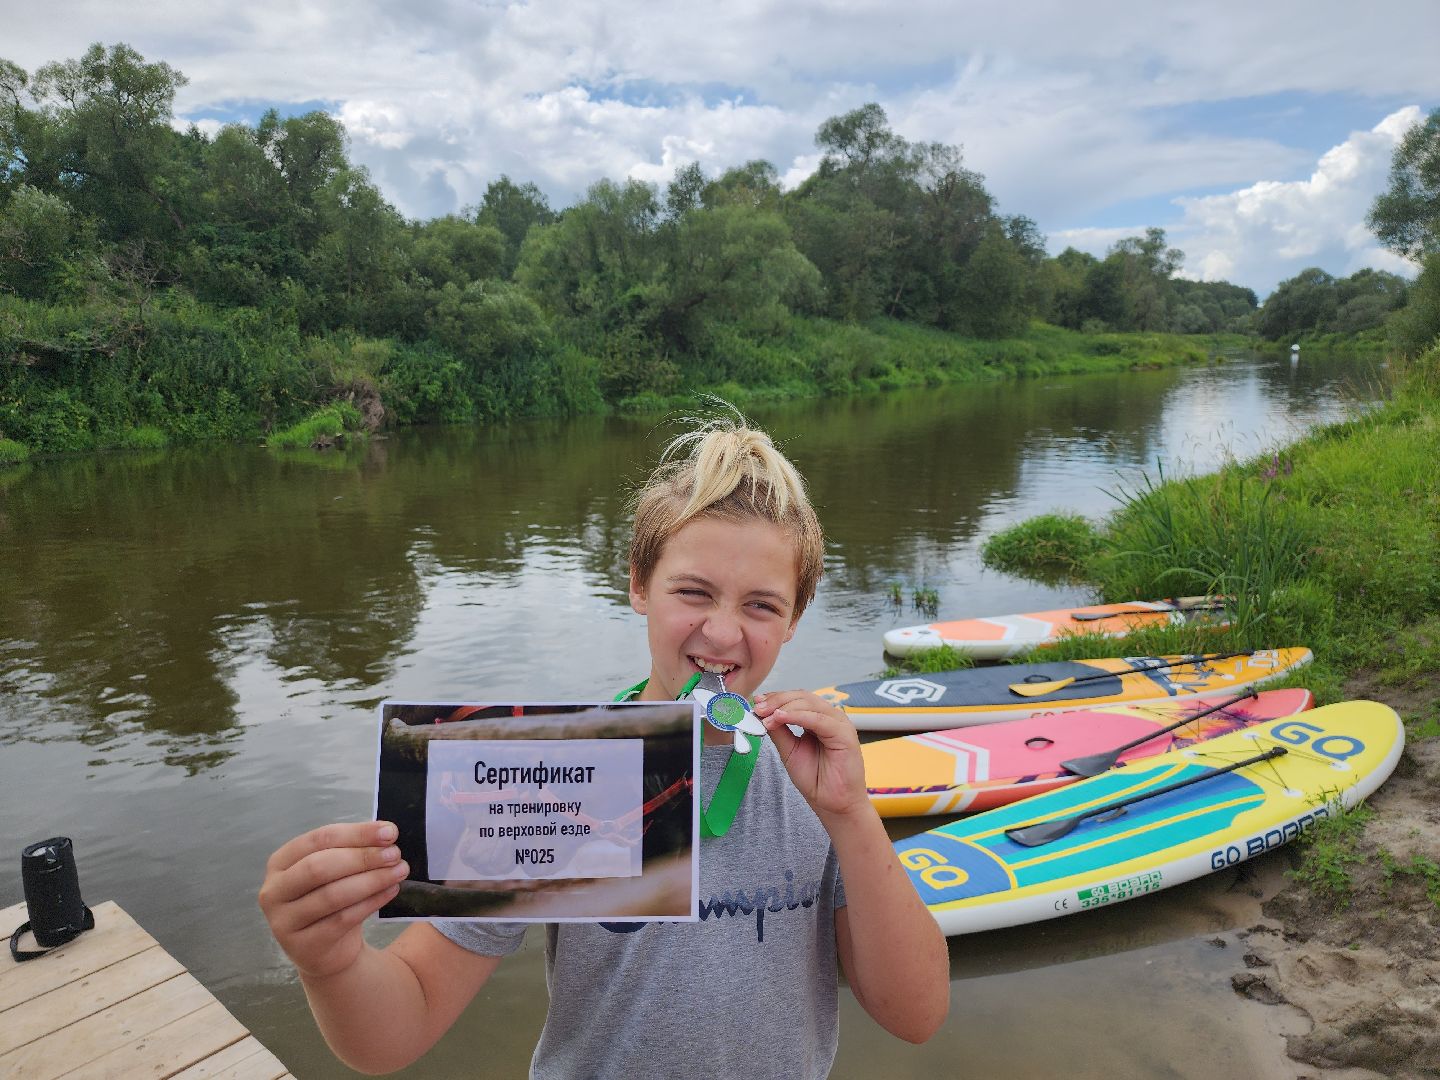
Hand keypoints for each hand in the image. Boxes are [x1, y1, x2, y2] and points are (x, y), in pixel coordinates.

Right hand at [258, 821, 408, 978]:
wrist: (327, 951)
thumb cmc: (332, 900)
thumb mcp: (336, 871)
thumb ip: (353, 850)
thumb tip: (386, 832)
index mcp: (280, 862)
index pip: (318, 839)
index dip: (356, 833)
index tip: (390, 832)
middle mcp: (274, 891)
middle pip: (320, 866)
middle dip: (362, 857)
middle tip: (395, 854)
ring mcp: (283, 921)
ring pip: (332, 895)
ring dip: (371, 880)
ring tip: (399, 871)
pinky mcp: (303, 945)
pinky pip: (342, 920)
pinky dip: (371, 902)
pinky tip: (391, 891)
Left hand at [752, 690, 867, 818]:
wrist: (833, 804)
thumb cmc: (816, 779)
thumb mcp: (789, 751)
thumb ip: (779, 731)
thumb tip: (762, 714)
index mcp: (819, 719)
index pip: (796, 699)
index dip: (775, 698)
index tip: (755, 702)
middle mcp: (830, 717)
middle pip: (802, 697)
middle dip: (777, 700)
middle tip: (757, 708)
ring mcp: (839, 724)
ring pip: (809, 704)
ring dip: (783, 706)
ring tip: (765, 715)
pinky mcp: (844, 734)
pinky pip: (818, 719)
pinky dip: (797, 716)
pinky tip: (780, 717)